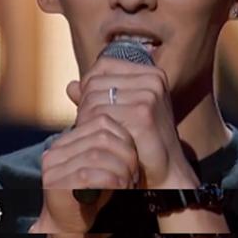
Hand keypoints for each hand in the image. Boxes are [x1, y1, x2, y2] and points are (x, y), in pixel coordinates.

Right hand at [30, 99, 139, 237]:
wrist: (72, 233)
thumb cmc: (93, 199)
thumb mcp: (104, 166)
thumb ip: (111, 146)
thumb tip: (135, 121)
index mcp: (67, 140)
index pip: (101, 121)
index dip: (125, 138)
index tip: (135, 160)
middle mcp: (56, 150)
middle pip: (101, 136)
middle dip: (126, 154)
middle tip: (135, 174)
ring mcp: (52, 167)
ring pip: (97, 153)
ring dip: (121, 169)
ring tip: (129, 183)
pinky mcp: (54, 185)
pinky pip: (89, 174)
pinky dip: (112, 180)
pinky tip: (121, 189)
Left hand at [68, 57, 199, 188]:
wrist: (167, 172)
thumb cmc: (144, 142)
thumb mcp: (124, 112)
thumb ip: (98, 96)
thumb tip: (70, 86)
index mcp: (151, 74)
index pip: (104, 65)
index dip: (89, 83)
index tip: (88, 105)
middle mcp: (152, 80)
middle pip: (96, 82)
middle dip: (84, 104)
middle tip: (87, 125)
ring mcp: (148, 96)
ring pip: (93, 98)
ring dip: (85, 118)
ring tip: (92, 134)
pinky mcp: (142, 114)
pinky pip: (100, 115)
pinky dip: (91, 128)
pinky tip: (98, 141)